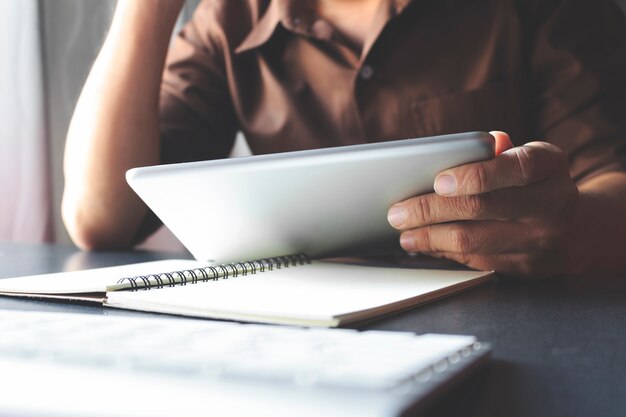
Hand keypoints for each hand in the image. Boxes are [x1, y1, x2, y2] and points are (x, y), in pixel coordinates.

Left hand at [387, 131, 580, 277]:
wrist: (578, 230)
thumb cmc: (537, 184)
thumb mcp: (529, 158)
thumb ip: (499, 152)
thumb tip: (479, 143)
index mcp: (550, 166)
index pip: (515, 168)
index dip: (475, 175)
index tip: (439, 181)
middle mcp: (550, 204)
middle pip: (482, 208)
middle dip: (431, 210)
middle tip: (398, 212)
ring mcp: (539, 240)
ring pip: (472, 241)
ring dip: (429, 237)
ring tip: (404, 233)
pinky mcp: (524, 266)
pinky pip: (474, 260)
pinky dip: (442, 252)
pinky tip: (424, 245)